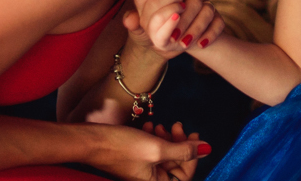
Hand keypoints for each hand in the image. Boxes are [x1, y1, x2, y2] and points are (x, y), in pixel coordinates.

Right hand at [88, 121, 208, 180]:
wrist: (93, 139)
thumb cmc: (122, 147)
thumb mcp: (157, 148)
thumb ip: (183, 150)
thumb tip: (207, 149)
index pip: (185, 175)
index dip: (193, 156)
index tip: (194, 136)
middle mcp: (148, 179)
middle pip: (175, 163)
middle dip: (178, 143)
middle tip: (177, 126)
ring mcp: (142, 170)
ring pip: (164, 154)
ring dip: (166, 138)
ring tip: (160, 126)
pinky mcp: (135, 159)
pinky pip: (152, 150)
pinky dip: (154, 137)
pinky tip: (148, 127)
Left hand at [123, 0, 226, 59]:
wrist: (173, 41)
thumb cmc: (154, 29)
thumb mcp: (142, 27)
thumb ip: (135, 21)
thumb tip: (128, 19)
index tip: (166, 14)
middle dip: (184, 20)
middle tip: (174, 37)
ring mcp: (205, 2)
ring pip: (207, 9)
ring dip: (196, 28)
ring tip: (184, 44)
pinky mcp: (216, 16)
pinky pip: (218, 22)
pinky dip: (211, 33)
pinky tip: (201, 45)